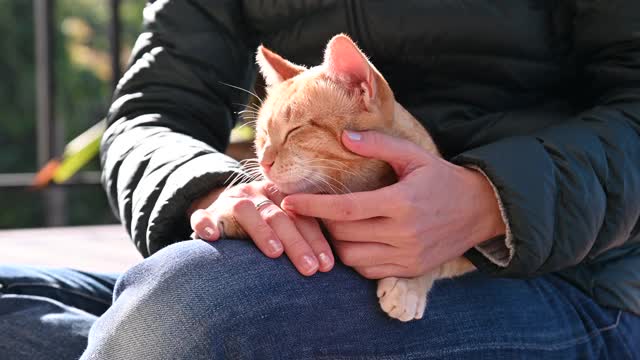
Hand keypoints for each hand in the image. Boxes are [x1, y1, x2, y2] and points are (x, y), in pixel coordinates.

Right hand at [189, 180, 334, 275]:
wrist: (219, 211)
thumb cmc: (262, 225)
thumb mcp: (282, 223)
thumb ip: (302, 234)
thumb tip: (333, 265)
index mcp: (278, 195)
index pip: (300, 217)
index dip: (315, 240)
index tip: (327, 265)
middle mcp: (255, 195)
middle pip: (278, 215)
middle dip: (296, 243)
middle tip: (310, 268)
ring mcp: (228, 203)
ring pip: (245, 211)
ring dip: (261, 231)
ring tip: (274, 253)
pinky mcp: (206, 214)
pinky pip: (203, 217)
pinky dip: (206, 224)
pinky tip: (213, 237)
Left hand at [282, 130, 504, 278]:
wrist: (480, 210)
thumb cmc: (442, 179)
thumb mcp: (414, 155)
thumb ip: (378, 144)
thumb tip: (343, 137)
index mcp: (401, 202)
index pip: (345, 209)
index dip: (313, 207)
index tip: (288, 202)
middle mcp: (403, 234)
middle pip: (344, 235)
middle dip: (321, 223)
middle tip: (312, 210)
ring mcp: (407, 256)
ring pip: (352, 258)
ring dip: (336, 243)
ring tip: (334, 225)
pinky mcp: (410, 270)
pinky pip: (369, 271)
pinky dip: (355, 258)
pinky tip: (355, 240)